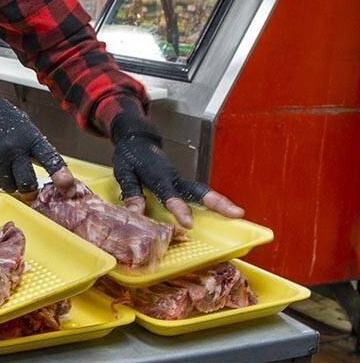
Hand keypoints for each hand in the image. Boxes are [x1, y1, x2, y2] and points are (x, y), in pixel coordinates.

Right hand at [0, 94, 75, 195]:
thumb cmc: (6, 121)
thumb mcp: (27, 129)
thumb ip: (36, 149)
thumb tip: (53, 172)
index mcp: (32, 139)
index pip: (50, 159)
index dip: (61, 176)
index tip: (68, 189)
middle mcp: (16, 148)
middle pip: (27, 182)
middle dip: (30, 189)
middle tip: (29, 187)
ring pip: (10, 187)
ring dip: (12, 185)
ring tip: (8, 172)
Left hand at [112, 113, 243, 227]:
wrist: (137, 138)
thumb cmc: (130, 155)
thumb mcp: (124, 173)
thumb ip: (131, 192)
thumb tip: (136, 213)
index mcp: (158, 176)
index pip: (170, 195)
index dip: (179, 209)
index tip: (189, 224)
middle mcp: (173, 178)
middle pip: (197, 190)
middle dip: (217, 202)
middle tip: (236, 213)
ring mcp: (179, 179)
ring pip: (201, 190)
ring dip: (219, 201)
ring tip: (237, 213)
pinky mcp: (180, 182)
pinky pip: (196, 192)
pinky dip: (210, 201)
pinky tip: (221, 210)